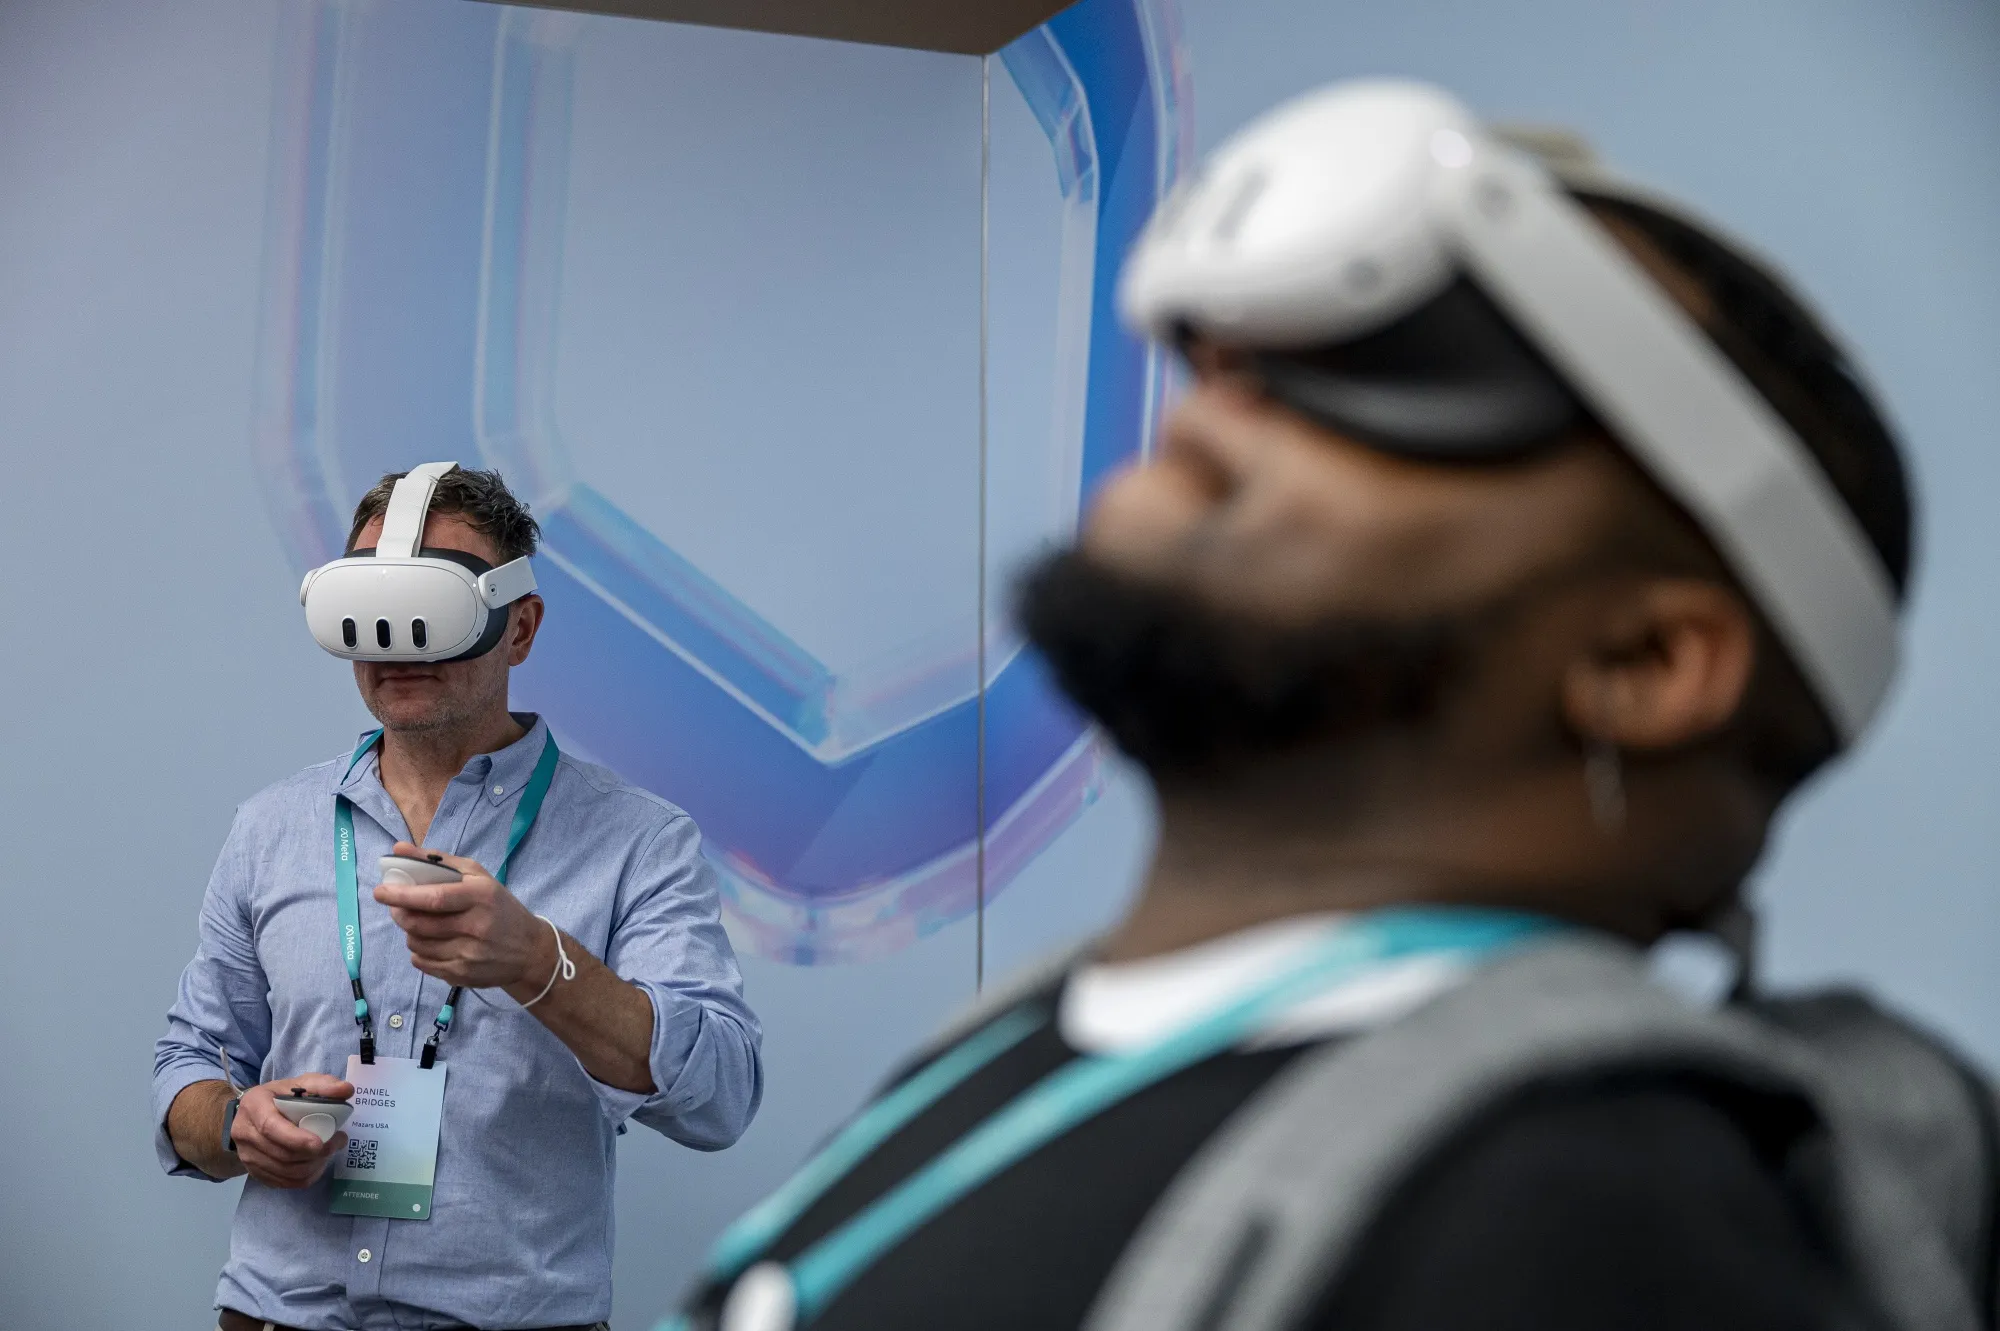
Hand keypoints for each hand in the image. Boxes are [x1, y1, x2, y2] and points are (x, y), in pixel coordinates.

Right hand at [232, 1073, 352, 1188]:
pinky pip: (282, 1183)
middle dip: (313, 1154)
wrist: (252, 1115)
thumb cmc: (279, 1097)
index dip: (295, 1139)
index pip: (270, 1127)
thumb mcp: (299, 1084)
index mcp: (254, 1105)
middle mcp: (244, 1132)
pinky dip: (304, 1177)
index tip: (319, 1144)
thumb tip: (346, 1090)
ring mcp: (247, 1155)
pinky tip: (317, 1164)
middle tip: (337, 1142)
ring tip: (329, 1151)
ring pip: (283, 1171)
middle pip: (280, 1153)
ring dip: (312, 1166)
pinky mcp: (254, 1171)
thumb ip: (322, 1085)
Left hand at [374, 842, 553, 990]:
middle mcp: (476, 926)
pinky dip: (418, 952)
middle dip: (400, 914)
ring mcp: (469, 954)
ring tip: (418, 924)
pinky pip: (423, 964)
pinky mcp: (462, 975)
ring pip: (417, 944)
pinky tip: (430, 943)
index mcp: (481, 896)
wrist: (530, 951)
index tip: (380, 891)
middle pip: (420, 923)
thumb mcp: (479, 877)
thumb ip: (439, 861)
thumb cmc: (500, 907)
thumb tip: (399, 848)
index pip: (434, 898)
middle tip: (397, 908)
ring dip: (410, 933)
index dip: (402, 895)